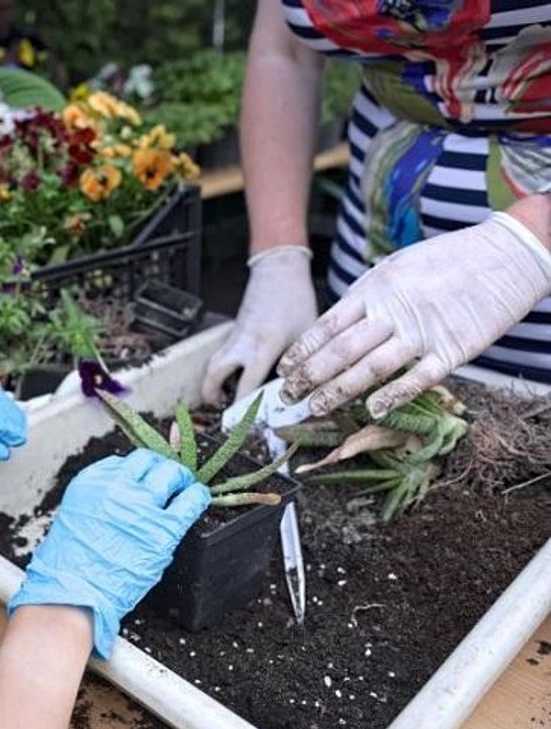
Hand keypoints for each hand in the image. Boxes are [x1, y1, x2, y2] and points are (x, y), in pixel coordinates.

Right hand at [8, 449, 209, 658]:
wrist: (74, 593)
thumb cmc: (69, 566)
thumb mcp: (74, 517)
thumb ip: (98, 500)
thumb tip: (123, 496)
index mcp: (91, 483)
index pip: (122, 462)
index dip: (137, 470)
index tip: (144, 476)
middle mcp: (116, 487)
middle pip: (147, 461)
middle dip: (159, 467)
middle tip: (167, 477)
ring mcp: (141, 506)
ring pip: (171, 474)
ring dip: (179, 477)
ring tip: (184, 485)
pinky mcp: (163, 529)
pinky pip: (190, 502)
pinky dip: (198, 496)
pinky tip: (199, 497)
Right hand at [202, 246, 317, 404]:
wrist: (278, 272)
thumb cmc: (296, 302)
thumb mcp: (307, 335)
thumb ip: (303, 364)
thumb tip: (306, 393)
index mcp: (264, 345)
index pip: (247, 385)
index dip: (246, 408)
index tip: (249, 425)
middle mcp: (243, 343)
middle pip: (214, 374)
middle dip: (212, 396)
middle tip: (223, 412)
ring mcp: (234, 337)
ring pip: (212, 364)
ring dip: (212, 383)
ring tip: (223, 398)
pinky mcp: (233, 332)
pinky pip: (221, 356)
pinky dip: (222, 370)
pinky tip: (235, 378)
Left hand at [279, 212, 550, 417]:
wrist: (508, 253)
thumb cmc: (447, 260)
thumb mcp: (397, 267)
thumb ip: (366, 296)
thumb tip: (335, 324)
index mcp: (376, 288)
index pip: (328, 326)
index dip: (303, 351)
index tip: (285, 371)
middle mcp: (394, 310)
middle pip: (341, 350)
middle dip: (310, 376)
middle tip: (289, 397)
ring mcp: (423, 331)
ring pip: (371, 368)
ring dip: (339, 391)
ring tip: (315, 408)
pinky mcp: (454, 349)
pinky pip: (418, 378)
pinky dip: (393, 395)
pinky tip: (371, 409)